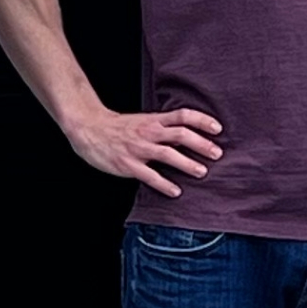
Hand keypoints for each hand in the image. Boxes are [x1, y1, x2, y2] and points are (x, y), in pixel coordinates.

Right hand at [66, 102, 221, 192]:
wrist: (88, 129)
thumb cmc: (118, 128)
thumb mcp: (142, 121)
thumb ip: (163, 126)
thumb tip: (188, 135)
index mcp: (153, 120)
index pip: (182, 115)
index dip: (202, 120)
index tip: (218, 128)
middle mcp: (148, 132)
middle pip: (180, 134)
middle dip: (201, 144)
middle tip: (217, 153)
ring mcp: (138, 149)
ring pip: (168, 155)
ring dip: (187, 164)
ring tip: (202, 172)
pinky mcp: (128, 165)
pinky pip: (150, 176)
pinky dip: (165, 184)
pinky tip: (176, 191)